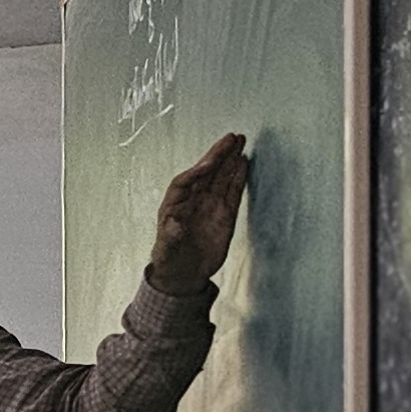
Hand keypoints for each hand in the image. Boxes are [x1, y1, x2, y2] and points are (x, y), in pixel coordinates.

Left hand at [149, 131, 250, 290]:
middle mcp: (192, 201)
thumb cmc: (169, 260)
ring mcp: (210, 205)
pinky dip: (238, 177)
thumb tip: (174, 223)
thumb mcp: (167, 250)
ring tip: (240, 141)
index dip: (196, 171)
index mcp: (174, 205)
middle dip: (217, 154)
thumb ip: (170, 236)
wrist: (183, 274)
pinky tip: (244, 162)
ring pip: (221, 177)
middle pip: (205, 172)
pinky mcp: (225, 214)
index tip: (210, 161)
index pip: (185, 181)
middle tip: (232, 137)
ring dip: (230, 159)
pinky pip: (233, 190)